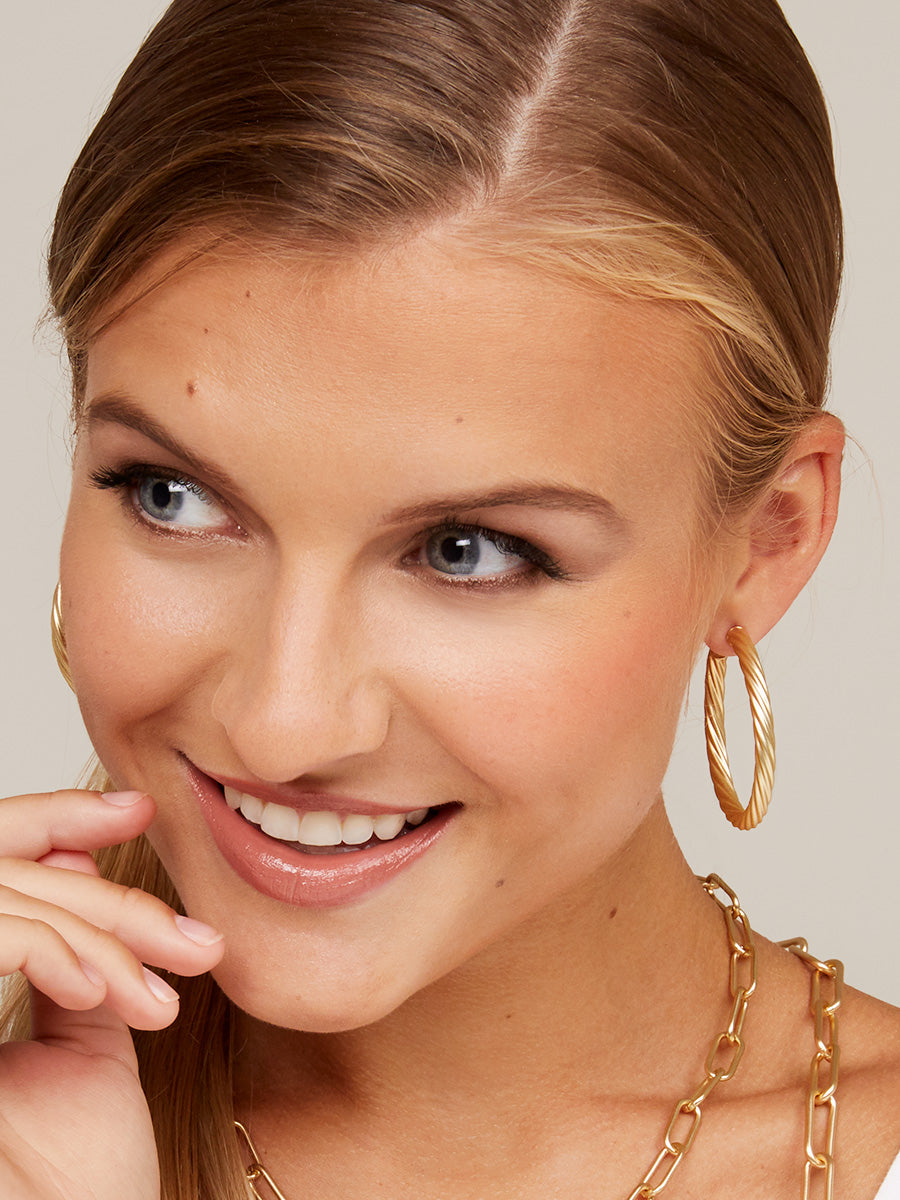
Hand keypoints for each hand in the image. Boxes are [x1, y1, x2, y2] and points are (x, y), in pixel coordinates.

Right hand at [0, 788, 223, 1198]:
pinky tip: (96, 988)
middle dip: (112, 903)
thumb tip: (82, 862)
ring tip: (156, 998)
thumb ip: (74, 955)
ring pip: (7, 901)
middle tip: (192, 938)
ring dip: (97, 937)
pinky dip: (47, 948)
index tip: (136, 808)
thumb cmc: (76, 1178)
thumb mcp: (83, 1043)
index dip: (54, 818)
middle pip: (8, 877)